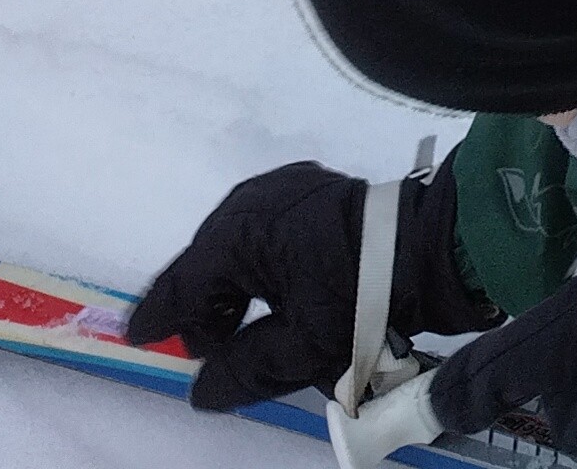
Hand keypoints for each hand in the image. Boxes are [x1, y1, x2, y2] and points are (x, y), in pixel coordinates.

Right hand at [127, 160, 486, 414]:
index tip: (142, 337)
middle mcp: (255, 200)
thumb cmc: (364, 298)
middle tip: (217, 347)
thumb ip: (243, 372)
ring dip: (234, 283)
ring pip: (237, 242)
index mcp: (242, 232)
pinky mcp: (313, 187)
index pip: (184, 283)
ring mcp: (286, 187)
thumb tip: (204, 389)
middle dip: (207, 307)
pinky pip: (266, 226)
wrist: (434, 246)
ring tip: (247, 325)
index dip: (163, 317)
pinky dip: (260, 258)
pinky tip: (275, 289)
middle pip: (208, 261)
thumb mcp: (302, 349)